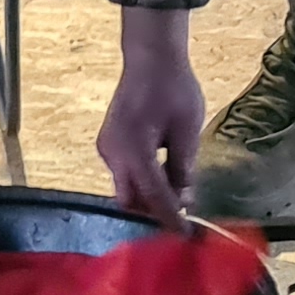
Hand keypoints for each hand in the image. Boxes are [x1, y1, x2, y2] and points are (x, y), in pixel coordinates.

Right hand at [100, 6, 207, 224]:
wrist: (150, 57)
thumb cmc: (173, 88)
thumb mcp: (188, 129)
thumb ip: (184, 167)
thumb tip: (185, 200)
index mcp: (134, 151)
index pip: (153, 196)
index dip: (169, 219)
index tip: (185, 236)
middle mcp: (113, 154)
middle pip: (130, 200)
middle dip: (153, 213)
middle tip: (181, 218)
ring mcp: (107, 148)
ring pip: (125, 188)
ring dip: (148, 196)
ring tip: (176, 194)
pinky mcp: (108, 143)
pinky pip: (123, 173)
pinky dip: (141, 181)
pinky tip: (162, 175)